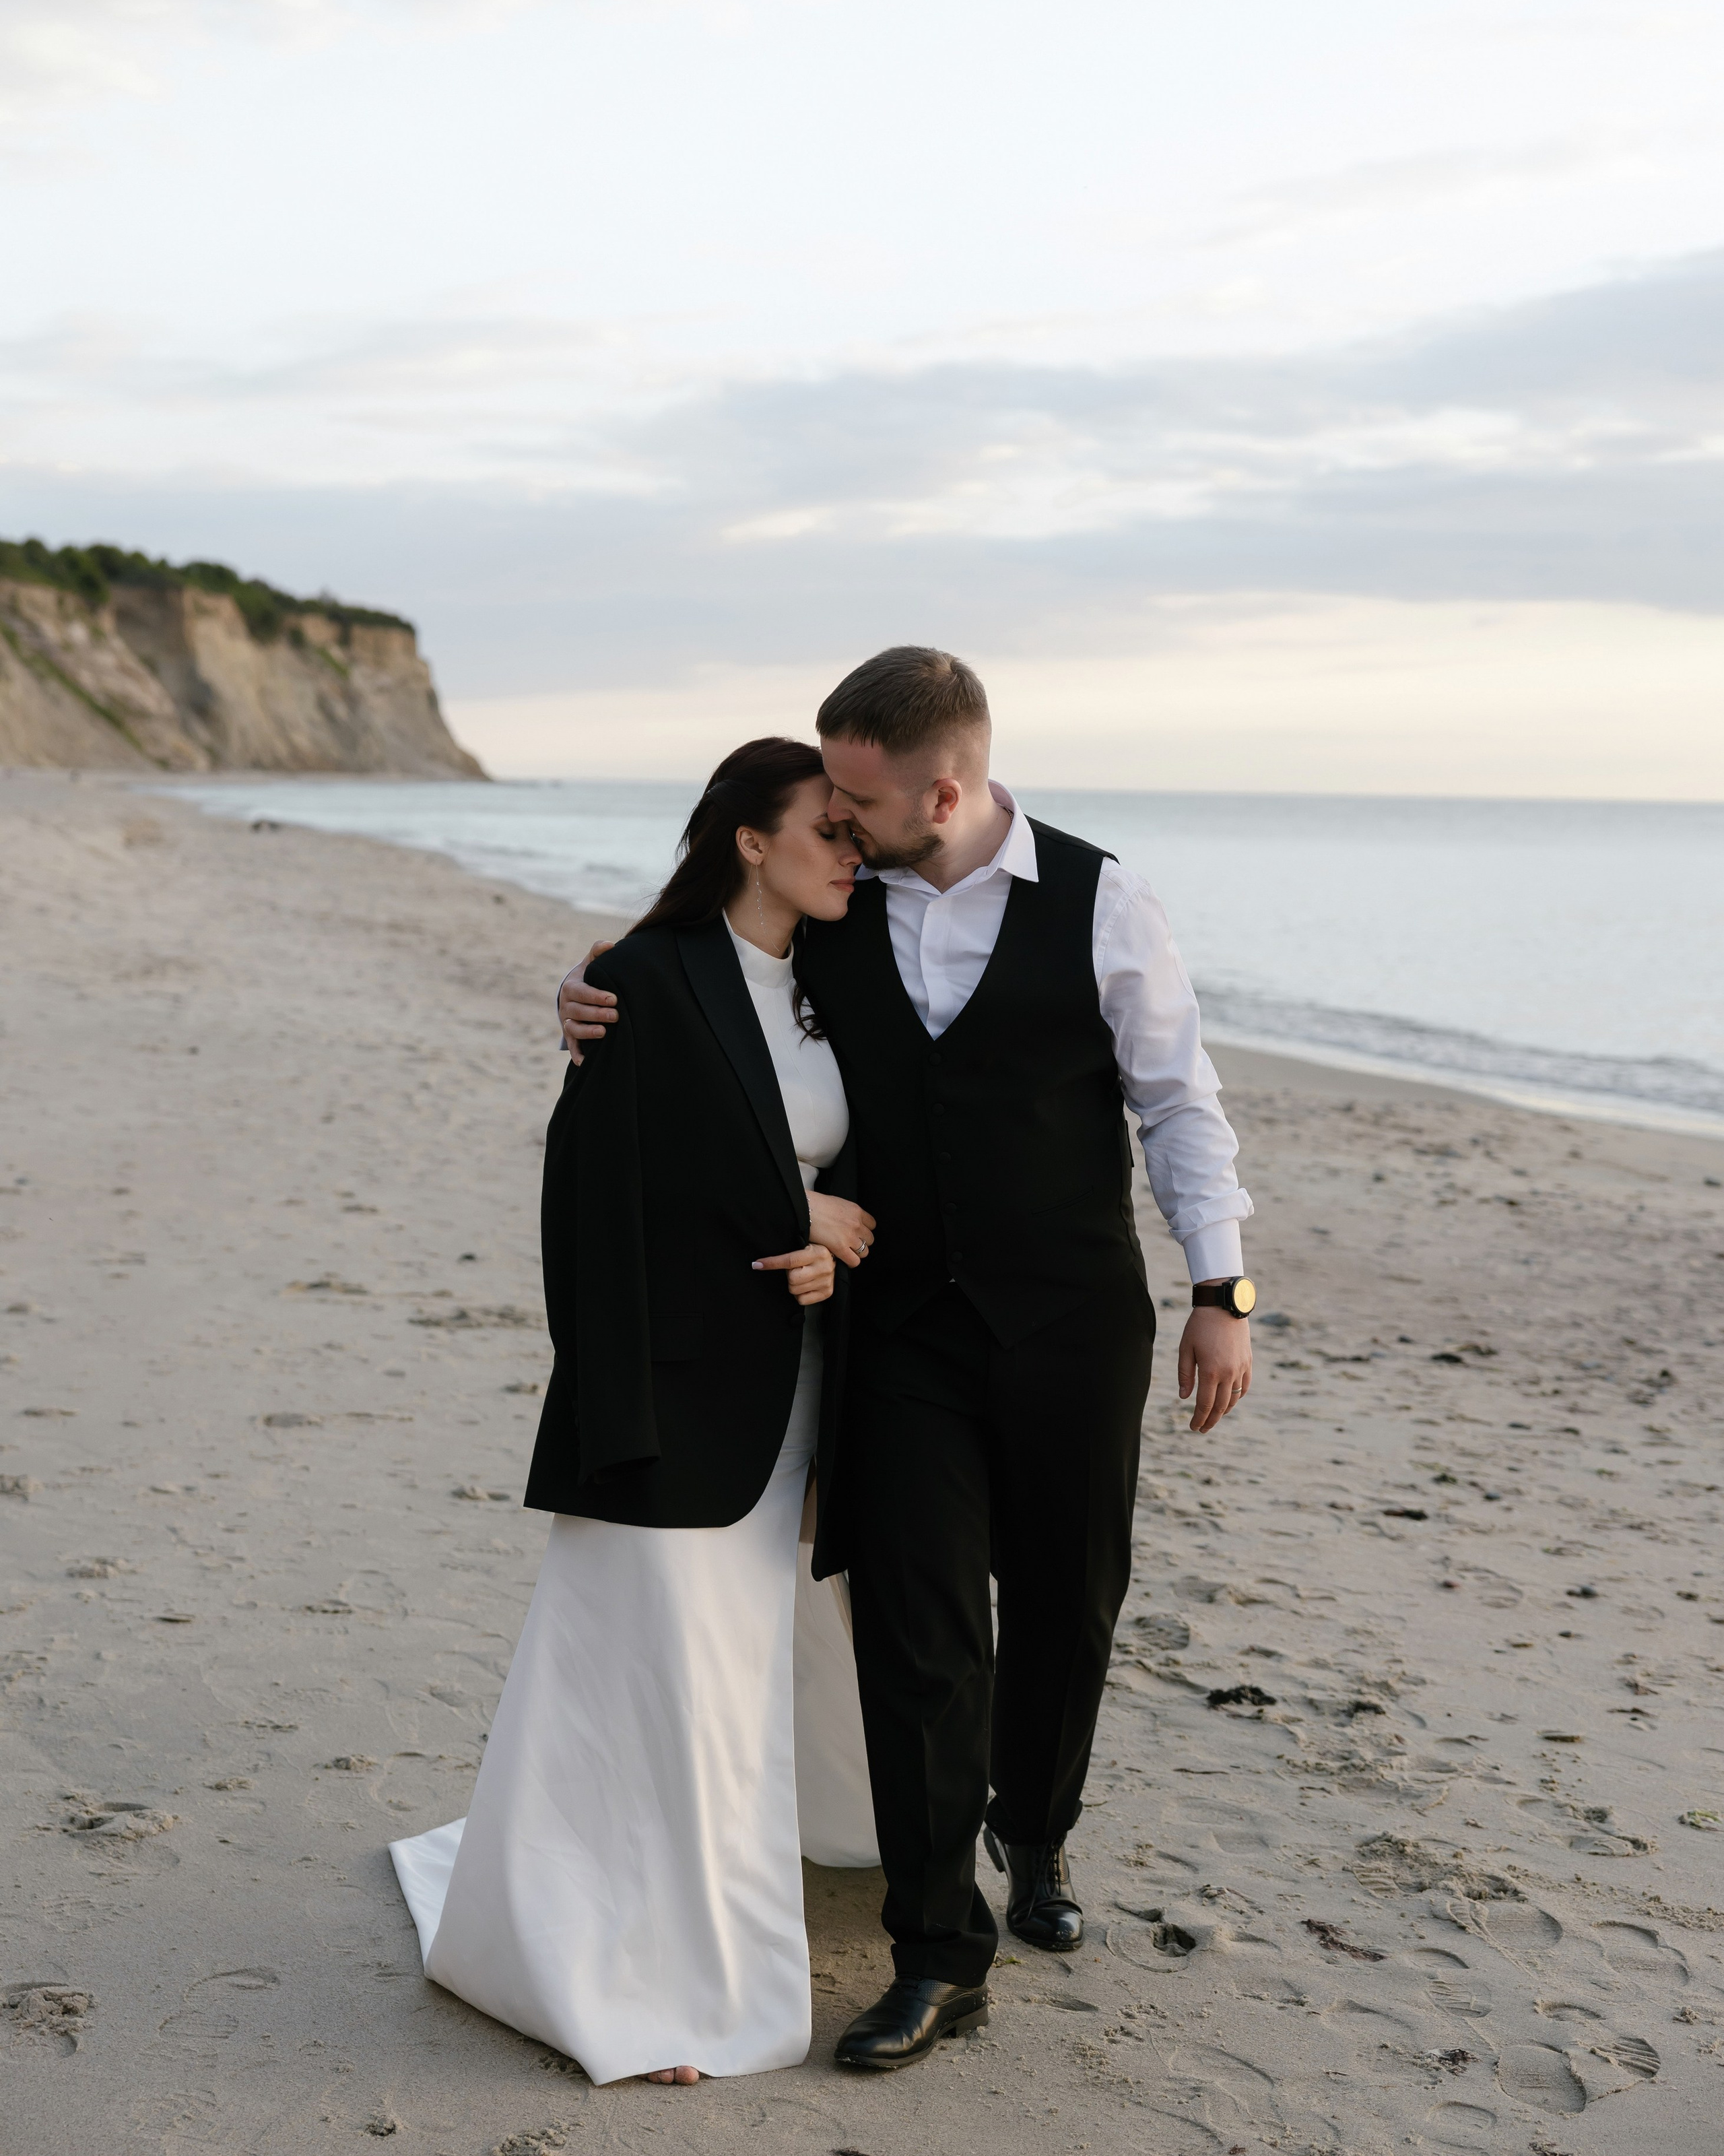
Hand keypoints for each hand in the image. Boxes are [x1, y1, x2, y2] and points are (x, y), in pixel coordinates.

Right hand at [559, 942, 617, 1062]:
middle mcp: (566, 1005)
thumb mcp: (591, 963)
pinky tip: (585, 1062)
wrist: (576, 992)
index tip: (614, 998)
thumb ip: (598, 951)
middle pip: (578, 1012)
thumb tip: (610, 945)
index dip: (596, 996)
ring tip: (604, 1033)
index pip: (581, 992)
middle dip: (596, 1014)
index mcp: (571, 987)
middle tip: (615, 1015)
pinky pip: (572, 1046)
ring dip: (587, 1032)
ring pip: (573, 1029)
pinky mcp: (571, 1035)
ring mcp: (567, 1021)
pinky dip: (577, 1054)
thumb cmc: (589, 976)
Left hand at [752, 1244, 835, 1305]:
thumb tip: (764, 1259)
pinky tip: (805, 1285)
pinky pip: (801, 1300)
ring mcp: (826, 1282)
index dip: (771, 1263)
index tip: (756, 1264)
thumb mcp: (806, 1245)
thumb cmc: (815, 1252)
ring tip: (802, 1276)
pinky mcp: (827, 1293)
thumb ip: (791, 1251)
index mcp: (817, 1253)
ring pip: (794, 1290)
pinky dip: (799, 1295)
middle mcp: (824, 1267)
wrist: (836, 1261)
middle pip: (792, 1279)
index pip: (790, 1260)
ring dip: (794, 1285)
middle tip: (795, 1269)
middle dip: (788, 1275)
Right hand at [806, 1191, 876, 1268]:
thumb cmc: (815, 1205)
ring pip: (864, 1252)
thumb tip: (846, 1222)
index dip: (864, 1231)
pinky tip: (843, 1259)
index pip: (872, 1225)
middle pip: (870, 1239)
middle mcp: (857, 1224)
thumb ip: (846, 1214)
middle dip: (861, 1243)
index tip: (858, 1234)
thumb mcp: (837, 1203)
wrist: (804, 1209)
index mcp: (856, 1211)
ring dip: (856, 1253)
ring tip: (846, 1252)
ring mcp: (850, 1236)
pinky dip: (850, 1262)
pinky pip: (855, 1261)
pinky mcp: (841, 1248)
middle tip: (851, 1244)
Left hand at [1178, 1299, 1251, 1432]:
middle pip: (1221, 1407)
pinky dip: (1237, 1397)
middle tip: (1202, 1429)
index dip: (1199, 1419)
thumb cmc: (1199, 1325)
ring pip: (1234, 1399)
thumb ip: (1185, 1374)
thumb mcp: (1185, 1348)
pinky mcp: (1248, 1362)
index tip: (1193, 1427)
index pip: (1205, 1405)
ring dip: (1224, 1411)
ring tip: (1214, 1417)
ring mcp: (1240, 1368)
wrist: (1223, 1305)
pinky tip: (1230, 1401)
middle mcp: (1228, 1373)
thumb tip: (1184, 1397)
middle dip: (1210, 1420)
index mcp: (1210, 1372)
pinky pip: (1245, 1386)